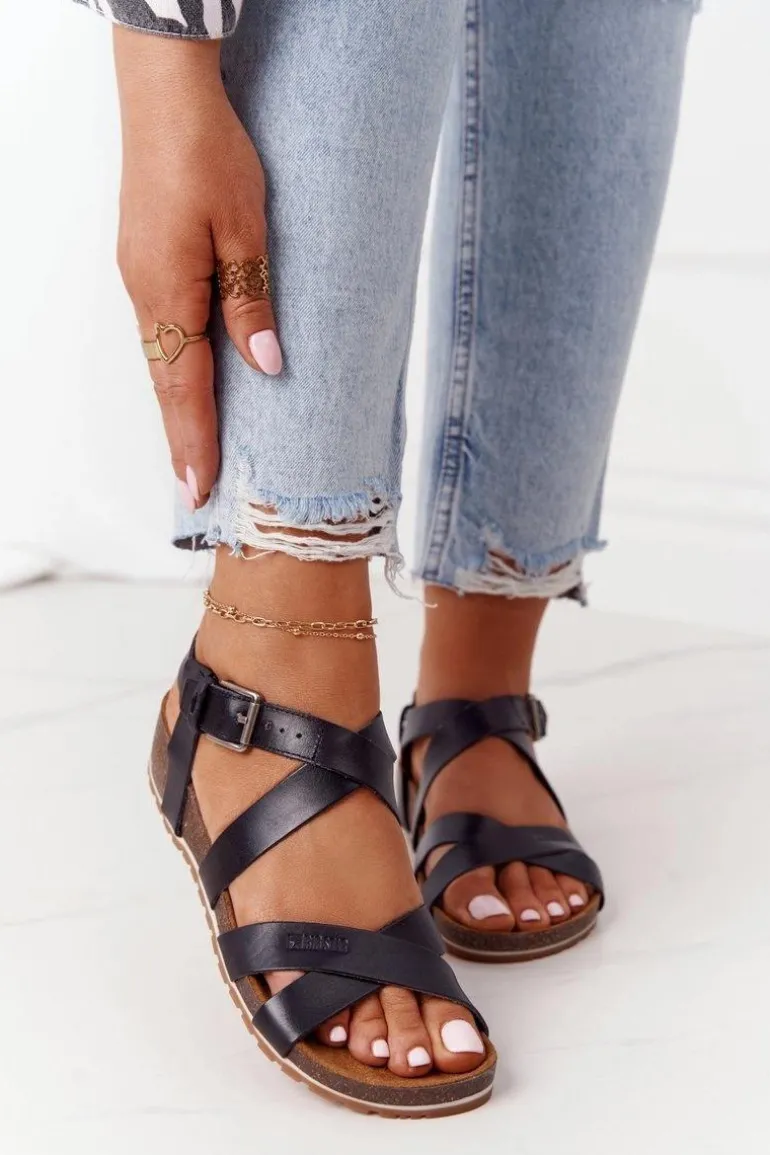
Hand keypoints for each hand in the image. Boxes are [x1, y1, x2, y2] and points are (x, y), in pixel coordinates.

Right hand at [114, 28, 281, 508]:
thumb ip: (251, 301)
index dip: (195, 441)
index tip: (199, 489)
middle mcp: (146, 295)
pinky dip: (175, 374)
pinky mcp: (148, 265)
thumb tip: (266, 367)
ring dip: (178, 411)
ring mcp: (141, 280)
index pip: (184, 386)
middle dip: (182, 440)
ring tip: (197, 454)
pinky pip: (161, 336)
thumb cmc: (208, 154)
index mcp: (168, 292)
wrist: (167, 97)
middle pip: (166, 384)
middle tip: (194, 492)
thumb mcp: (246, 229)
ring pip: (161, 363)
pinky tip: (190, 388)